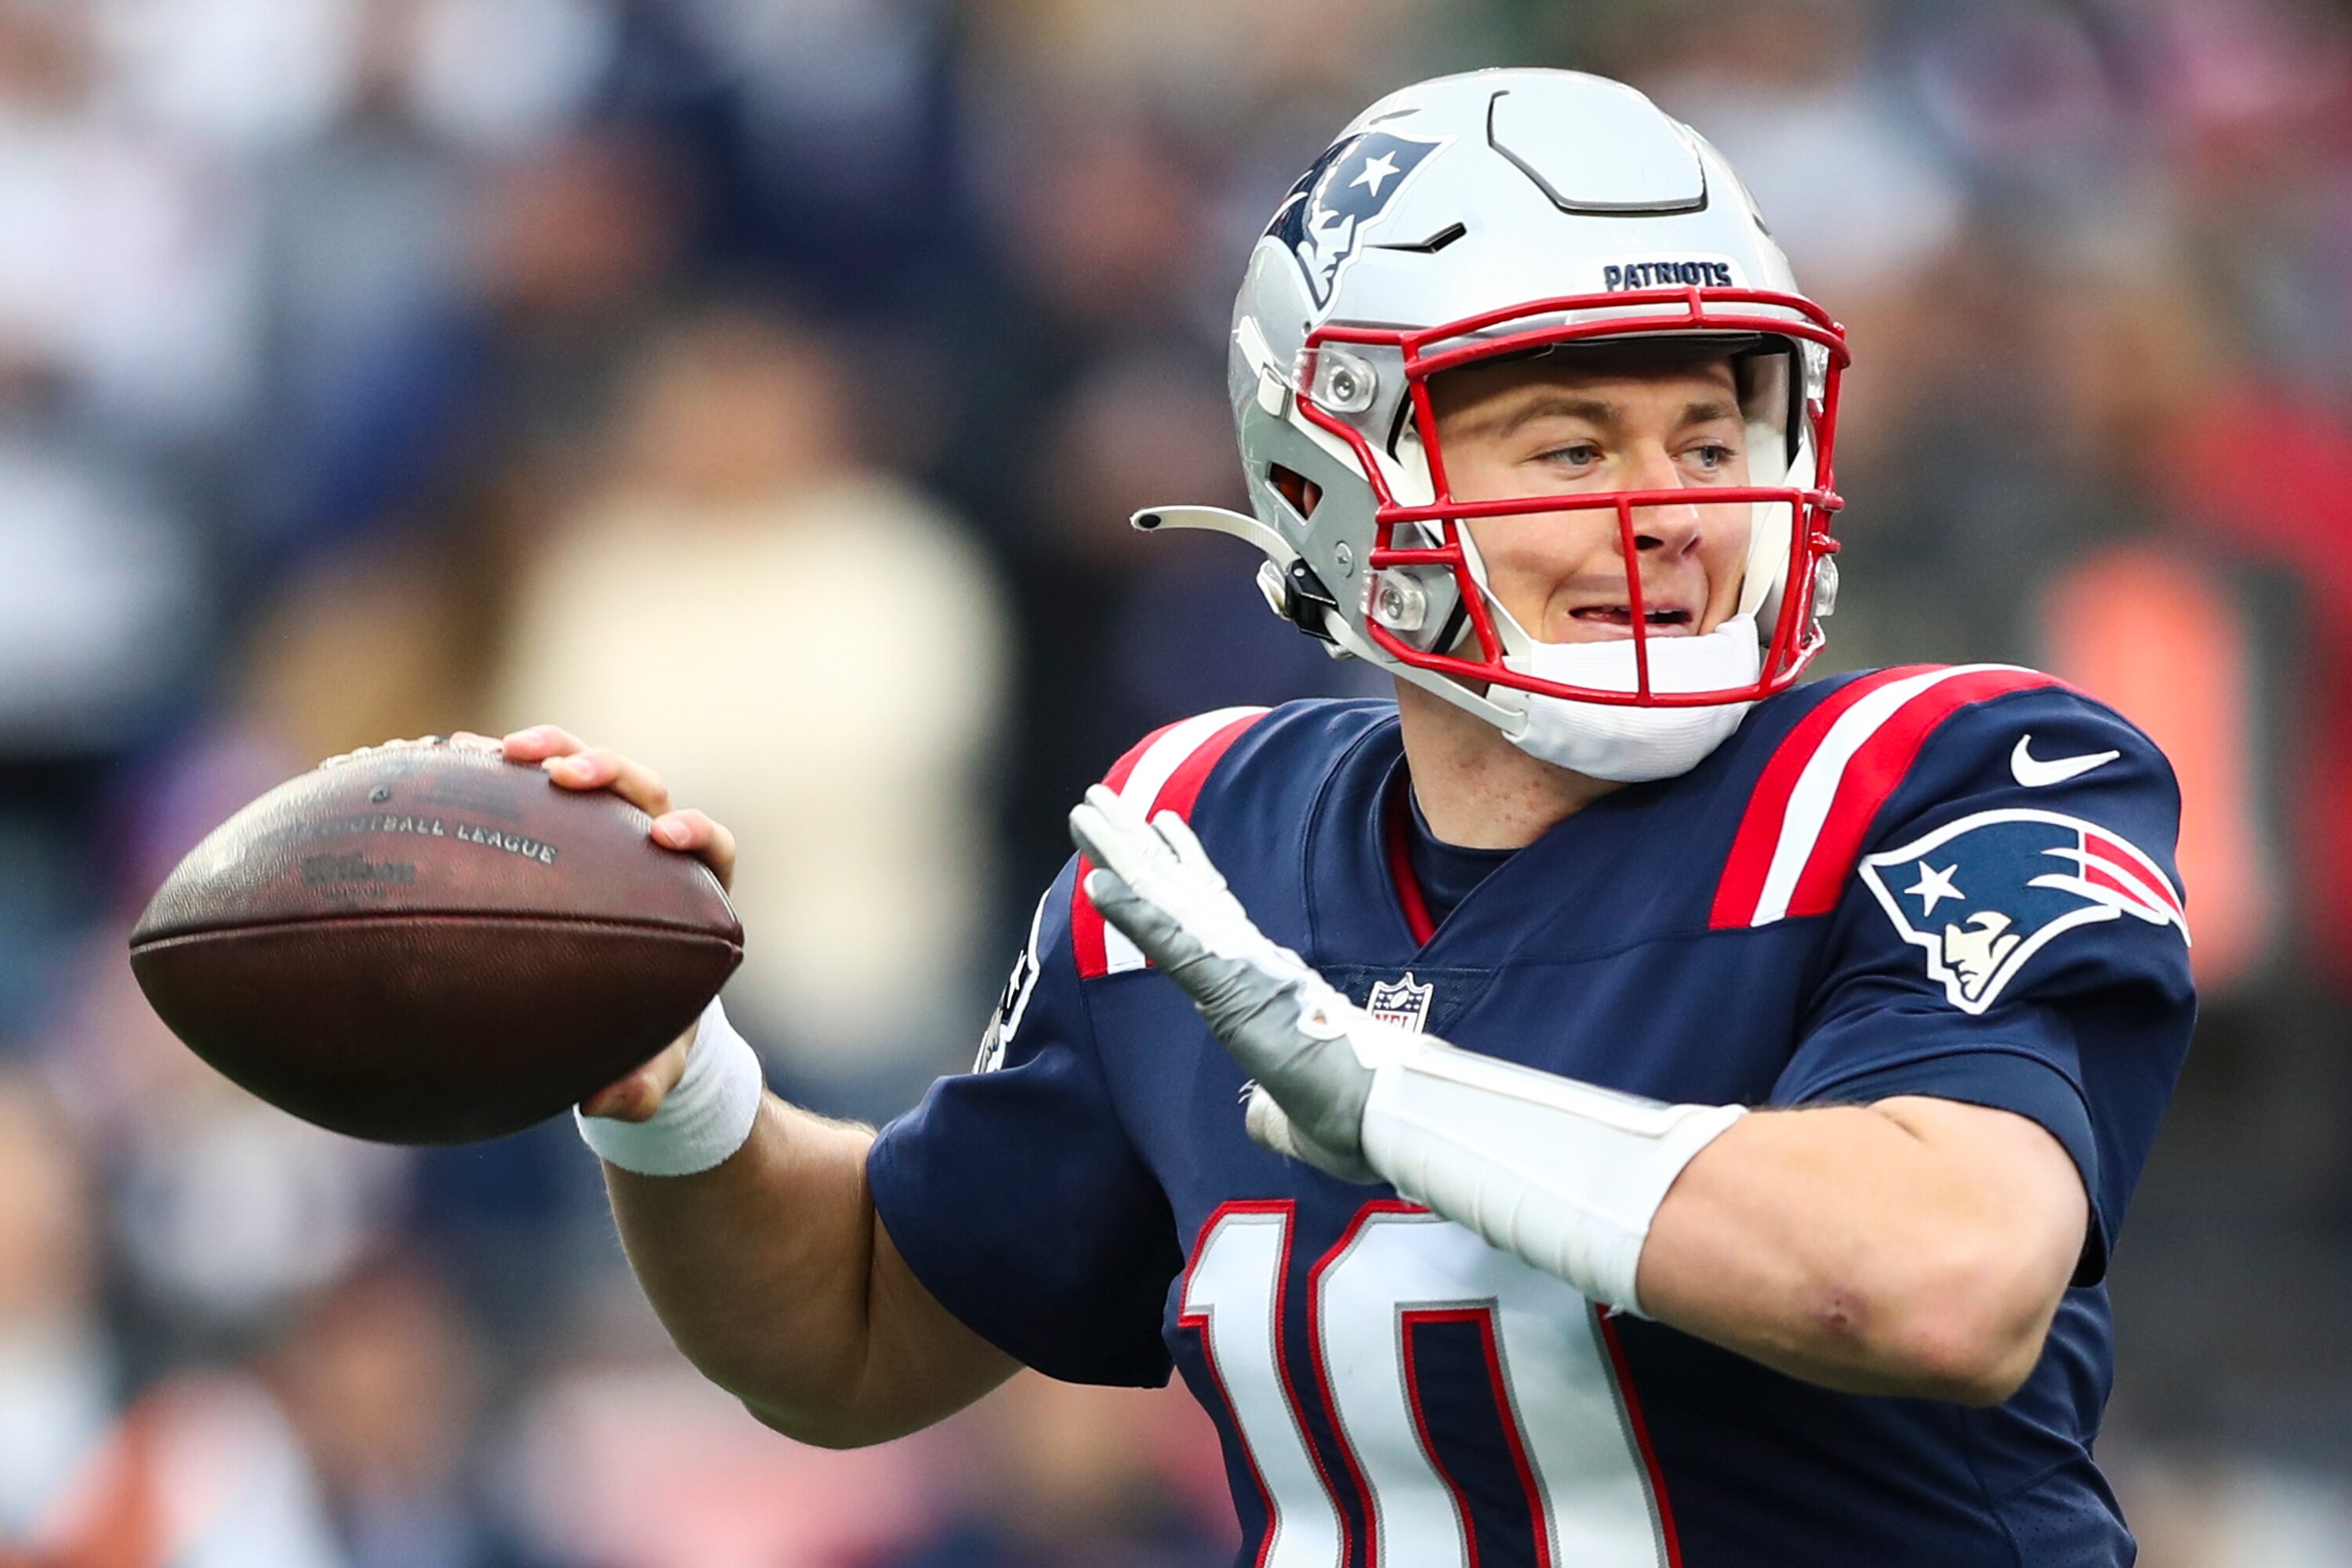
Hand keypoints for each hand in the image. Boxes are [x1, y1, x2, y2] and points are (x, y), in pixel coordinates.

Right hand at [487, 724, 738, 1119]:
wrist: (614, 1017)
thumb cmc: (643, 1039)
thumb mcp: (649, 1070)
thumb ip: (640, 1086)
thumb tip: (608, 1102)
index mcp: (693, 895)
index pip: (712, 845)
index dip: (695, 832)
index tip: (666, 837)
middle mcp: (649, 848)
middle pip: (643, 789)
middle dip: (608, 771)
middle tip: (566, 777)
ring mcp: (599, 829)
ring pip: (582, 770)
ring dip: (548, 752)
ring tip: (497, 753)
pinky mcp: (550, 824)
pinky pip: (524, 786)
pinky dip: (491, 771)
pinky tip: (446, 761)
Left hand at [1067, 785, 1419, 1181]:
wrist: (1386, 1118)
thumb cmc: (1352, 1120)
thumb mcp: (1293, 1119)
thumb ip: (1267, 1111)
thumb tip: (1255, 1115)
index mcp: (1263, 984)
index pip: (1208, 915)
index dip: (1181, 867)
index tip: (1157, 826)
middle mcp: (1249, 961)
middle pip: (1178, 889)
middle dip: (1134, 844)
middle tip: (1097, 800)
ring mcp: (1239, 967)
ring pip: (1167, 899)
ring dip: (1121, 854)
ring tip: (1088, 808)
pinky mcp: (1232, 987)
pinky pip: (1170, 943)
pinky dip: (1132, 913)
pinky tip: (1096, 883)